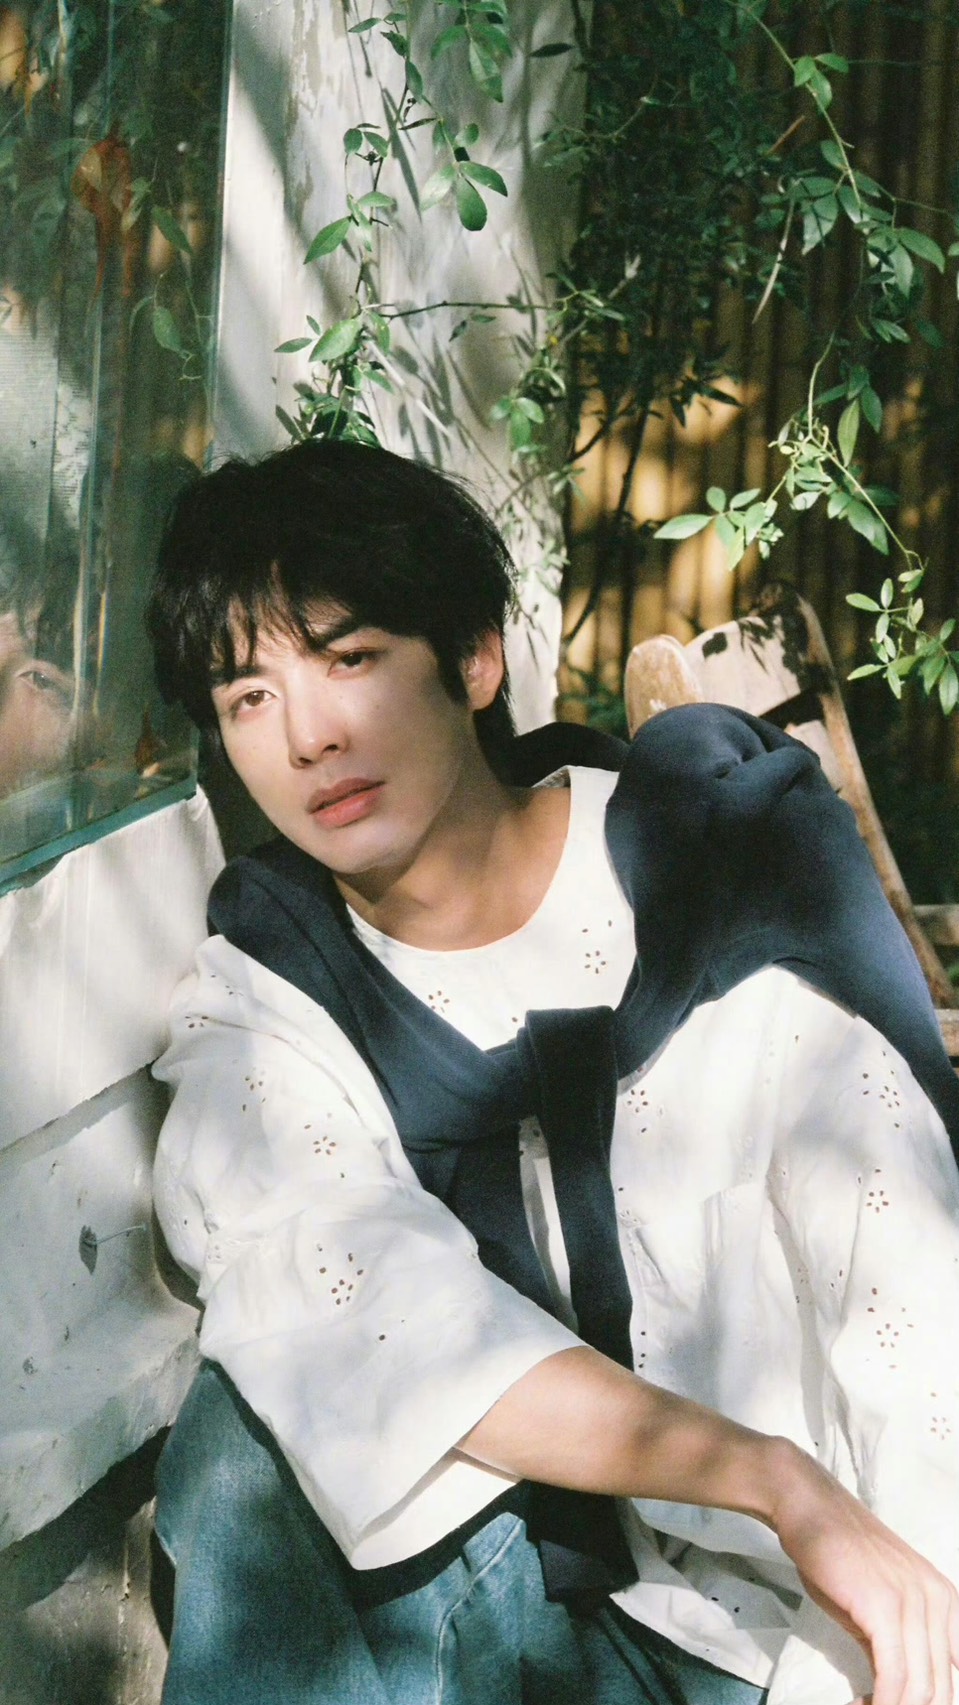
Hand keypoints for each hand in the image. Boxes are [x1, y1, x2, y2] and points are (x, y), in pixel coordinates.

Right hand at [770, 1441, 958, 1704]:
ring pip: (920, 1690)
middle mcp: (940, 1601)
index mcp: (946, 1601)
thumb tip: (900, 1692)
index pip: (957, 1671)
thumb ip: (899, 1644)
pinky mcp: (885, 1608)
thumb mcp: (880, 1603)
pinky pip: (894, 1678)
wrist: (808, 1506)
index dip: (932, 1700)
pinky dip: (879, 1704)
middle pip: (941, 1688)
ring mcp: (915, 1603)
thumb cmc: (837, 1553)